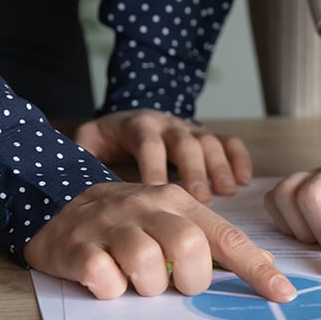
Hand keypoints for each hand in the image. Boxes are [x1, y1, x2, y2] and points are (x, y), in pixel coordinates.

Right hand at [24, 182, 296, 302]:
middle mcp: (145, 205)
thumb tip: (265, 265)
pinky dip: (110, 290)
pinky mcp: (77, 248)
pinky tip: (105, 280)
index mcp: (176, 201)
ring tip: (134, 279)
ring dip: (146, 286)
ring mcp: (109, 225)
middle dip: (190, 279)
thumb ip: (214, 242)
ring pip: (146, 265)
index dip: (256, 269)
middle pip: (188, 246)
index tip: (283, 295)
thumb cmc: (124, 223)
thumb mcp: (169, 221)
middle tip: (174, 284)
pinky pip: (106, 281)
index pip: (225, 237)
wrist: (52, 208)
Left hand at [74, 110, 252, 202]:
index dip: (154, 165)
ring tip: (225, 193)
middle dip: (194, 169)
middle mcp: (167, 124)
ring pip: (209, 142)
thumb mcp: (91, 141)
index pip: (147, 142)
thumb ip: (84, 152)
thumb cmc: (111, 142)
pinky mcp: (207, 138)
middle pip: (184, 142)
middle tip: (200, 198)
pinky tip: (244, 182)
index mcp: (137, 125)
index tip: (157, 192)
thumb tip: (76, 170)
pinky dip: (239, 159)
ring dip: (219, 167)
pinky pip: (229, 142)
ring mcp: (190, 130)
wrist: (130, 121)